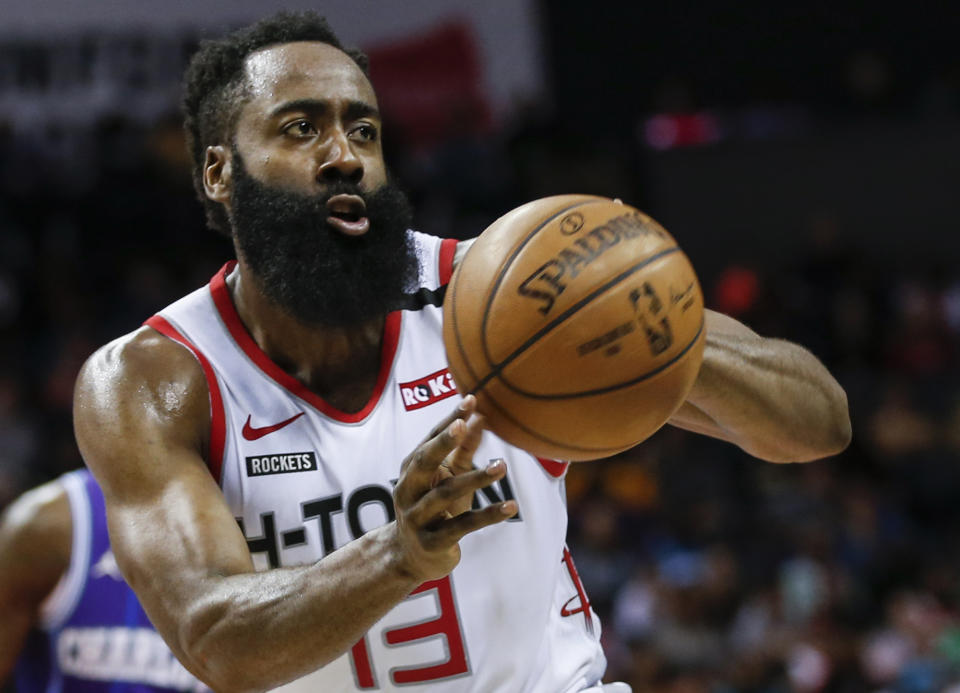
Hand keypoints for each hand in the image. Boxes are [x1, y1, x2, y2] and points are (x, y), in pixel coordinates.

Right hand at [392, 396, 517, 581]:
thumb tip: (481, 416)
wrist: (411, 558)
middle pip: (424, 462)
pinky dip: (488, 515)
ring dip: (476, 478)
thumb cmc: (435, 509)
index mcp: (411, 470)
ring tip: (503, 466)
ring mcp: (417, 518)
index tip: (470, 399)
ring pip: (446, 493)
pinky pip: (463, 526)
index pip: (430, 439)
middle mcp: (408, 490)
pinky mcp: (433, 542)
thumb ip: (463, 449)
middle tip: (463, 424)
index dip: (449, 420)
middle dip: (443, 442)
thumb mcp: (448, 477)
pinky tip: (511, 507)